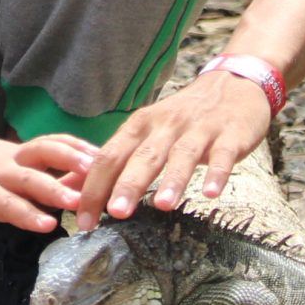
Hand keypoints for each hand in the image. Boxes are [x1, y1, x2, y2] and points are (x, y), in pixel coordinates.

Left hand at [0, 120, 90, 278]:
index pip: (6, 204)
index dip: (27, 214)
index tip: (49, 225)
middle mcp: (0, 171)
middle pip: (30, 178)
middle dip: (55, 189)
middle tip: (80, 202)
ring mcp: (14, 155)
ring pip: (43, 151)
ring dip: (69, 157)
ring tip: (95, 168)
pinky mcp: (24, 147)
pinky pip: (50, 142)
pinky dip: (73, 145)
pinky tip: (96, 154)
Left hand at [73, 69, 270, 230]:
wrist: (233, 83)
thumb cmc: (183, 119)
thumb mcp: (146, 132)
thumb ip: (115, 161)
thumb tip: (70, 189)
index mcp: (140, 126)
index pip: (109, 157)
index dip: (94, 188)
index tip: (84, 221)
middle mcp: (166, 125)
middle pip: (143, 155)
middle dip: (128, 184)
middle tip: (116, 213)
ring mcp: (199, 129)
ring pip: (182, 154)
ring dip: (172, 179)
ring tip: (162, 205)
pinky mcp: (229, 135)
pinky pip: (222, 155)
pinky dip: (217, 173)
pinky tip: (212, 193)